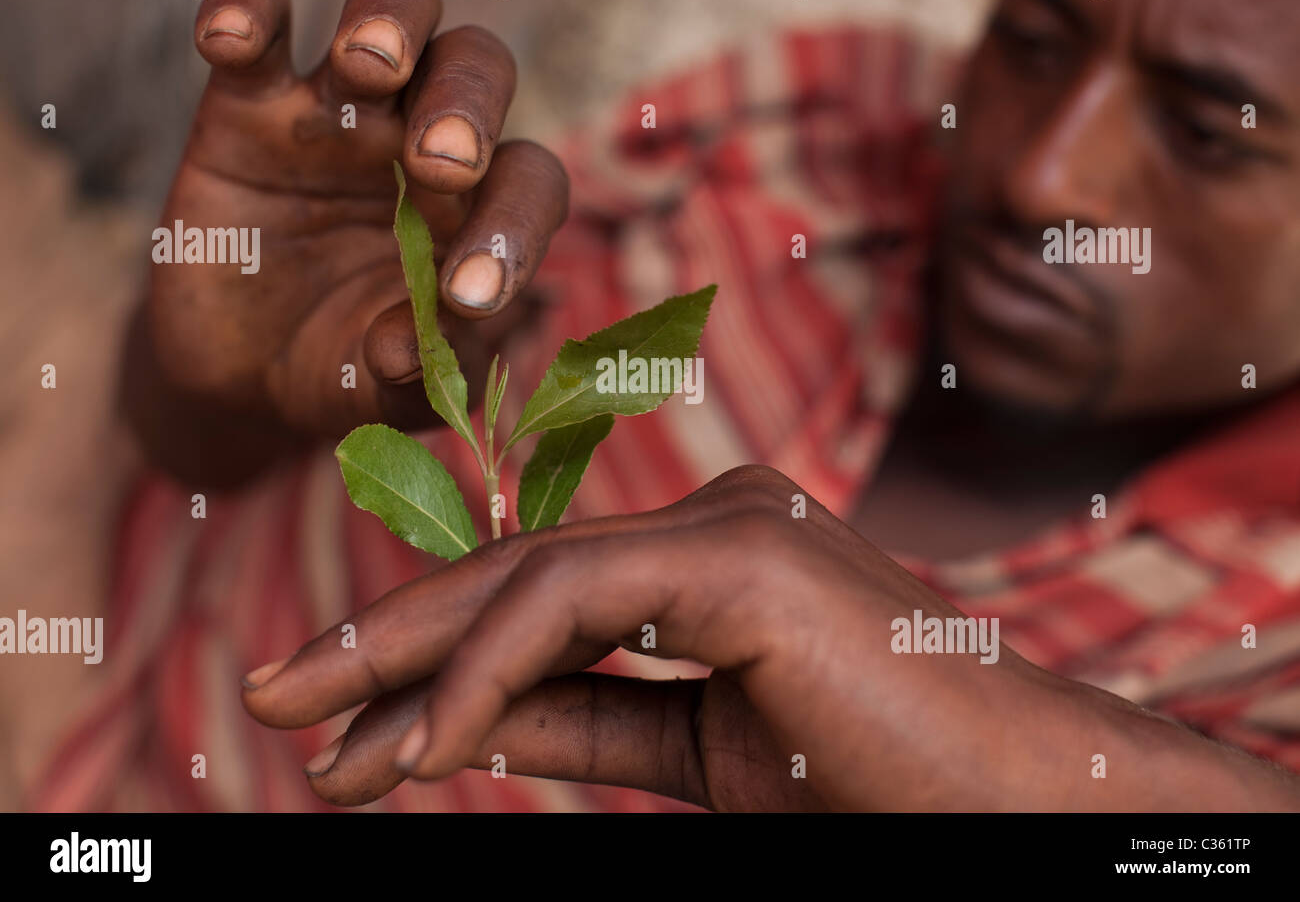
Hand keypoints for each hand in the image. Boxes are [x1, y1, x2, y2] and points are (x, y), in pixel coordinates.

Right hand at [148, 0, 566, 437]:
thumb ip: (413, 376)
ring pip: (392, 14)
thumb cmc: (345, 372)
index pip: (526, 184)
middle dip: (467, 103)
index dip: (514, 229)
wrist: (243, 376)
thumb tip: (410, 349)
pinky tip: (227, 41)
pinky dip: (245, 11)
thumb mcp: (384, 394)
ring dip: (389, 21)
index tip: (471, 296)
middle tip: (439, 161)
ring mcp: (340, 115)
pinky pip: (257, 28)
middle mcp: (423, 144)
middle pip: (475, 69)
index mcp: (479, 210)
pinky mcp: (250, 105)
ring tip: (368, 65)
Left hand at [240, 465, 1162, 810]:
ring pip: (529, 581)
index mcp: (716, 562)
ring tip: (319, 739)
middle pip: (517, 576)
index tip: (347, 729)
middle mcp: (720, 520)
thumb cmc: (876, 784)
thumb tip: (461, 725)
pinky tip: (424, 746)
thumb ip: (586, 725)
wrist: (1012, 806)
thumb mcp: (697, 762)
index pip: (546, 602)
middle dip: (388, 642)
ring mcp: (733, 527)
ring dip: (412, 662)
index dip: (436, 663)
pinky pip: (575, 606)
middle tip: (276, 694)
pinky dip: (488, 672)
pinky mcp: (741, 555)